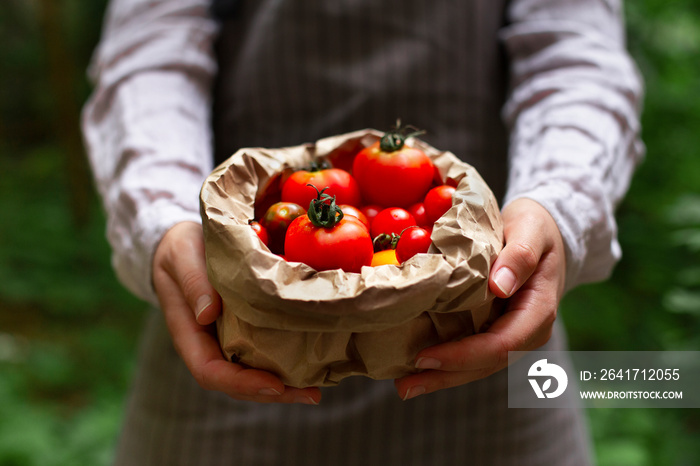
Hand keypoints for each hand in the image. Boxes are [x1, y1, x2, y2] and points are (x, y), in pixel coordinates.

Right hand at [152, 221, 320, 403]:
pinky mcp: (244, 328)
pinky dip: (285, 361)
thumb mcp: (182, 255)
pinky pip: (263, 351)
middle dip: (271, 392)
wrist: (184, 239)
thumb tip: (208, 315)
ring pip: (252, 372)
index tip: (273, 383)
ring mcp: (226, 338)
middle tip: (311, 394)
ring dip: (283, 385)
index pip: (209, 370)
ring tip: (316, 388)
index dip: (240, 383)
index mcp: (188, 331)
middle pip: (236, 381)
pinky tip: (312, 361)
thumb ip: (193, 282)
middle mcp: (208, 342)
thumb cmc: (181, 246)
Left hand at [394, 198, 565, 399]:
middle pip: (486, 364)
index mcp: (538, 311)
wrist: (542, 231)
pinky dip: (446, 363)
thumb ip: (519, 256)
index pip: (501, 344)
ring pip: (477, 366)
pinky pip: (472, 352)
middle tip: (403, 385)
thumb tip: (499, 286)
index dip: (463, 355)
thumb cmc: (534, 226)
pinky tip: (417, 367)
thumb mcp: (530, 230)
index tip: (426, 355)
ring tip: (404, 385)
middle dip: (445, 376)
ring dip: (442, 377)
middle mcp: (527, 331)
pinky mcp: (495, 329)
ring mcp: (512, 334)